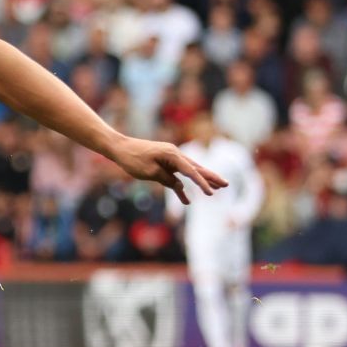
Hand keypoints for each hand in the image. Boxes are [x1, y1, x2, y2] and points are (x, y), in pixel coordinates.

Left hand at [111, 137, 226, 204]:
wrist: (119, 148)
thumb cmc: (132, 159)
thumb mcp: (149, 172)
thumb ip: (166, 179)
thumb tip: (179, 185)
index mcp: (172, 154)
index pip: (191, 171)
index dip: (202, 182)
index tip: (211, 193)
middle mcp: (174, 154)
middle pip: (196, 168)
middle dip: (211, 177)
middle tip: (226, 185)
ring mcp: (170, 158)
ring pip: (189, 171)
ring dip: (201, 181)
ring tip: (215, 189)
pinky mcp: (164, 163)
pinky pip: (176, 176)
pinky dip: (181, 186)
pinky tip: (187, 198)